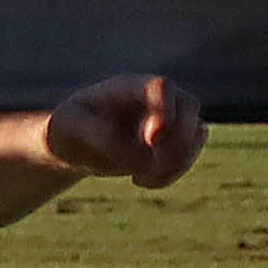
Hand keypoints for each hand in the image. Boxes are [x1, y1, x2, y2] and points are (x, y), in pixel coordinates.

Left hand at [43, 72, 205, 188]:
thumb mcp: (72, 128)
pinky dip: (172, 173)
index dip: (165, 110)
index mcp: (128, 86)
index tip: (152, 141)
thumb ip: (103, 137)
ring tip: (138, 179)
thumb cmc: (69, 128)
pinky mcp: (175, 140)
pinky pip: (191, 154)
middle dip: (175, 141)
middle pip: (189, 107)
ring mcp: (170, 116)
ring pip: (197, 132)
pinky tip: (141, 181)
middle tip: (145, 167)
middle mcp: (155, 97)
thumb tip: (145, 160)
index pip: (161, 86)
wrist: (73, 142)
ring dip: (176, 162)